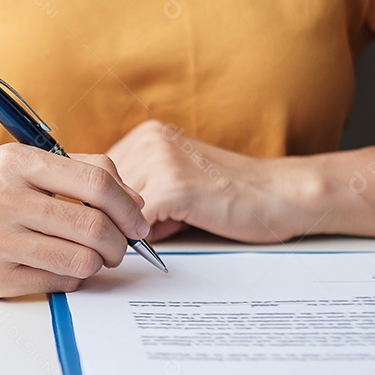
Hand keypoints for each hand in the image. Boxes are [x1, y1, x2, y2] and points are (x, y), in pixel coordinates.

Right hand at [0, 143, 149, 297]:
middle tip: (121, 245)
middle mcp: (2, 201)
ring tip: (93, 256)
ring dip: (99, 262)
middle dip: (120, 241)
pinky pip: (58, 282)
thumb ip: (75, 172)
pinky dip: (72, 277)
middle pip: (93, 227)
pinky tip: (63, 266)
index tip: (137, 219)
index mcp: (14, 163)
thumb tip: (133, 202)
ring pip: (81, 260)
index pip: (95, 183)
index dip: (128, 206)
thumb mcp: (16, 163)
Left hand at [108, 121, 325, 242]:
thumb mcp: (173, 181)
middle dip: (113, 218)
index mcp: (146, 135)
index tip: (108, 221)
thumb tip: (96, 218)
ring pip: (115, 210)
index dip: (100, 204)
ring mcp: (160, 161)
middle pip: (100, 193)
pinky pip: (136, 225)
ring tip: (166, 226)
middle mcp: (149, 141)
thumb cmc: (228, 195)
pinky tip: (171, 233)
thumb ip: (136, 191)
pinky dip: (145, 239)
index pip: (95, 174)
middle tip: (138, 232)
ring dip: (130, 229)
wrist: (279, 195)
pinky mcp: (173, 187)